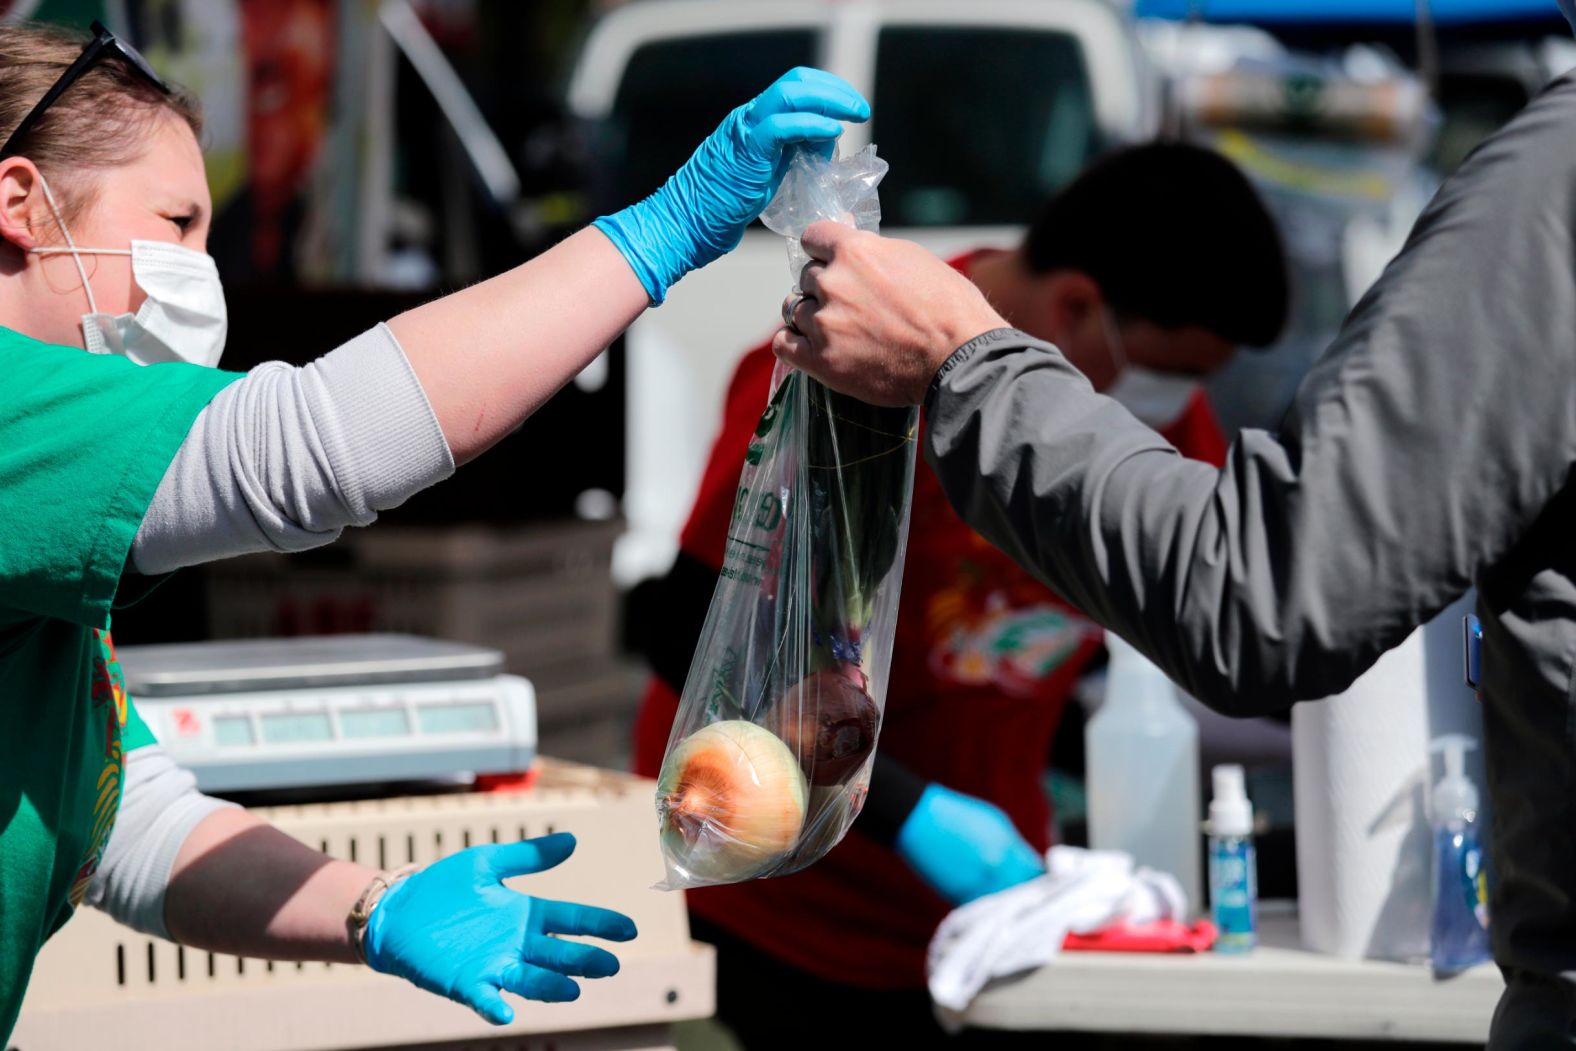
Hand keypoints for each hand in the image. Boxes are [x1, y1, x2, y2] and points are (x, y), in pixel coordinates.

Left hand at [364, 833, 636, 1024]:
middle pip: (559, 954)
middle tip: (610, 965)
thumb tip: (572, 840)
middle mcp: (516, 944)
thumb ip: (527, 856)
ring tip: (572, 989)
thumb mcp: (487, 862)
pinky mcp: (466, 982)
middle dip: (585, 960)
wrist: (396, 910)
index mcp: (525, 915)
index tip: (628, 929)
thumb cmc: (443, 887)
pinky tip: (504, 1012)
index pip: (570, 920)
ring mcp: (493, 965)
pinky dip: (495, 1006)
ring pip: (531, 980)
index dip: (599, 925)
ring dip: (551, 987)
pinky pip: (485, 998)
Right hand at [594, 67, 868, 302]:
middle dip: (835, 90)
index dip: (828, 90)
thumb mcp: (767, 175)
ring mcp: (745, 129)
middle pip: (797, 81)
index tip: (851, 107)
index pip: (795, 86)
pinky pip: (783, 125)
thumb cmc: (721, 209)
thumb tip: (824, 145)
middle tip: (859, 107)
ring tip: (855, 114)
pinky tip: (832, 132)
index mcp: (753, 121)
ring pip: (792, 93)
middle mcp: (749, 117)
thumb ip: (792, 156)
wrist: (684, 224)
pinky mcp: (746, 149)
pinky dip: (812, 124)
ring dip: (831, 100)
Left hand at [772, 221, 1007, 405]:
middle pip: (806, 277)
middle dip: (823, 287)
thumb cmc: (948, 308)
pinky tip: (812, 347)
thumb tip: (847, 231)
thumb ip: (873, 249)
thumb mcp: (913, 259)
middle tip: (850, 305)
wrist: (960, 358)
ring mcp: (824, 323)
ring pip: (794, 309)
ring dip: (810, 316)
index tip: (831, 261)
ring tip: (838, 330)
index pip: (812, 237)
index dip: (822, 250)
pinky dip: (793, 343)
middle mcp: (833, 283)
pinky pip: (784, 344)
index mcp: (855, 251)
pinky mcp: (821, 360)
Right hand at [896, 784, 1045, 905]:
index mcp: (1007, 850)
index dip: (1043, 882)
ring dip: (1008, 908)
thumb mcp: (994, 824)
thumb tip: (1031, 868)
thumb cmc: (957, 816)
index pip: (1036, 876)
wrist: (919, 820)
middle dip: (1029, 897)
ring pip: (1003, 908)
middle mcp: (995, 871)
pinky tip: (991, 908)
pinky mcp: (957, 897)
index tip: (1047, 886)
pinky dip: (987, 910)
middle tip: (1034, 901)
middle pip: (1023, 895)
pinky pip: (982, 910)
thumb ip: (1015, 848)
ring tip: (1013, 908)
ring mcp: (976, 886)